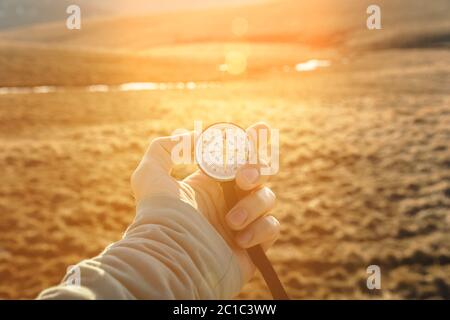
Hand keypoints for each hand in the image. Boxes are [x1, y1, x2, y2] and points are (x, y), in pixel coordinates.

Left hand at [130, 123, 279, 282]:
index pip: (236, 157)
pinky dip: (259, 229)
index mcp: (210, 183)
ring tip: (230, 222)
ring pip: (267, 198)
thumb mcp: (150, 175)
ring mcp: (242, 222)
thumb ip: (166, 147)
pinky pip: (272, 226)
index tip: (259, 129)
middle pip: (259, 173)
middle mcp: (228, 200)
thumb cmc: (159, 217)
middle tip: (243, 178)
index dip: (251, 142)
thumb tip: (195, 138)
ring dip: (251, 205)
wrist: (171, 259)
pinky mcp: (254, 245)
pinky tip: (238, 239)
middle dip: (257, 169)